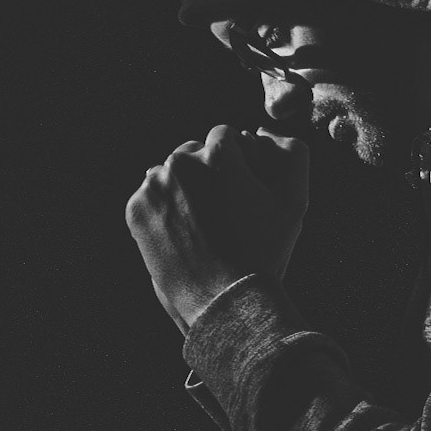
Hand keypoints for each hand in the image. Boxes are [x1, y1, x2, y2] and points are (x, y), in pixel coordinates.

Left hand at [126, 125, 308, 331]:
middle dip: (207, 171)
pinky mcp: (136, 210)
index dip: (236, 161)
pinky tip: (185, 231)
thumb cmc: (264, 250)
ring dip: (185, 188)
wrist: (224, 300)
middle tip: (222, 209)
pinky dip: (166, 208)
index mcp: (218, 153)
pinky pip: (152, 196)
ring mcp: (153, 187)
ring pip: (171, 173)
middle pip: (194, 151)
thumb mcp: (294, 200)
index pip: (225, 135)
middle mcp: (180, 162)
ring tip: (204, 223)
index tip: (239, 189)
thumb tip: (259, 131)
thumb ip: (290, 152)